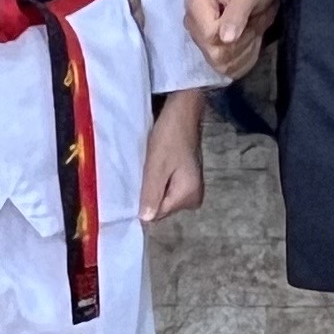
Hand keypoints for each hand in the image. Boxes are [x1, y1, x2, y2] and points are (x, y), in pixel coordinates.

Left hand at [141, 92, 207, 223]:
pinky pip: (167, 189)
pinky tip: (156, 166)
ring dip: (153, 185)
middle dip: (149, 192)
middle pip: (161, 207)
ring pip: (163, 198)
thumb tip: (145, 220)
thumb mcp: (156, 166)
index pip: (157, 214)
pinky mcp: (188, 181)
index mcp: (189, 197)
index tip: (139, 181)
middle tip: (146, 171)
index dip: (144, 199)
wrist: (182, 113)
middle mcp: (194, 199)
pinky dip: (158, 180)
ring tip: (151, 166)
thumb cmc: (169, 137)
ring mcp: (192, 190)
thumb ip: (151, 194)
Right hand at [188, 0, 277, 79]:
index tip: (248, 18)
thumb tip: (224, 39)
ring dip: (246, 50)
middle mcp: (193, 25)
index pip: (209, 36)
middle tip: (253, 22)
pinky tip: (250, 41)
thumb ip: (237, 13)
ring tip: (252, 29)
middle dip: (242, 42)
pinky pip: (230, 70)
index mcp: (195, 4)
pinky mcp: (213, 54)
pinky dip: (246, 58)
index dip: (234, 34)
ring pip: (223, 65)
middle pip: (215, 54)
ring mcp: (201, 42)